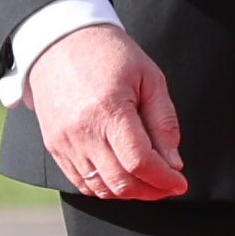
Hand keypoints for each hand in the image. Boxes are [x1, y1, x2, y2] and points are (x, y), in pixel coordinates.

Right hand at [23, 23, 185, 201]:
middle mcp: (82, 132)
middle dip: (151, 191)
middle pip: (120, 182)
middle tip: (169, 186)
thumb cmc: (110, 55)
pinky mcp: (54, 145)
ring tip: (150, 183)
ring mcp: (64, 142)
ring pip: (99, 188)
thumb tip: (172, 162)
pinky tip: (124, 178)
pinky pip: (80, 181)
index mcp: (109, 111)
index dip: (164, 179)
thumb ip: (164, 123)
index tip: (180, 183)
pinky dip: (105, 187)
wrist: (60, 42)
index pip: (139, 163)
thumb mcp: (150, 79)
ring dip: (129, 193)